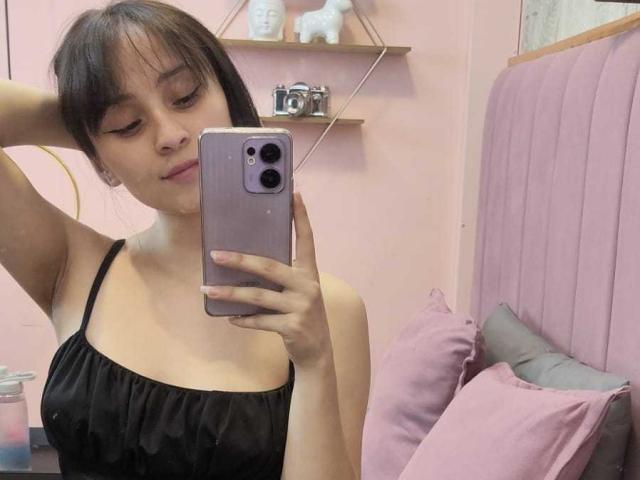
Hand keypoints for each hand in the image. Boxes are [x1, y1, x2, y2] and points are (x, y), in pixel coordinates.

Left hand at [200, 192, 332, 370]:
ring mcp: (301, 307)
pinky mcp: (293, 327)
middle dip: (240, 260)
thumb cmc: (302, 313)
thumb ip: (281, 276)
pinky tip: (229, 318)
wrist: (318, 350)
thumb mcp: (298, 291)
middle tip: (215, 255)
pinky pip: (261, 321)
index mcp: (309, 272)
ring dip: (230, 294)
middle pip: (270, 267)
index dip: (302, 217)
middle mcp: (308, 285)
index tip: (295, 195)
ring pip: (259, 296)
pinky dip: (243, 320)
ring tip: (207, 290)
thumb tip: (244, 262)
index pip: (307, 239)